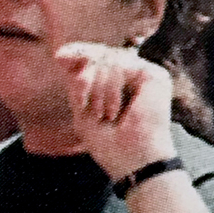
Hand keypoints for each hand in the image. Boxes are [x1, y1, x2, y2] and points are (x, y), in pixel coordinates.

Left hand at [55, 42, 176, 180]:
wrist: (131, 161)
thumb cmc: (108, 142)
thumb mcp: (82, 106)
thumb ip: (76, 80)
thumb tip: (60, 54)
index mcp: (116, 80)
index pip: (96, 55)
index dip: (77, 51)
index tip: (58, 57)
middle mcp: (131, 73)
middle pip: (100, 52)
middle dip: (85, 75)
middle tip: (84, 104)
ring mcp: (144, 73)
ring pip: (107, 58)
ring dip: (97, 89)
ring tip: (103, 114)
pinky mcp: (155, 75)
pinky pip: (120, 64)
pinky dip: (109, 86)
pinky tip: (112, 110)